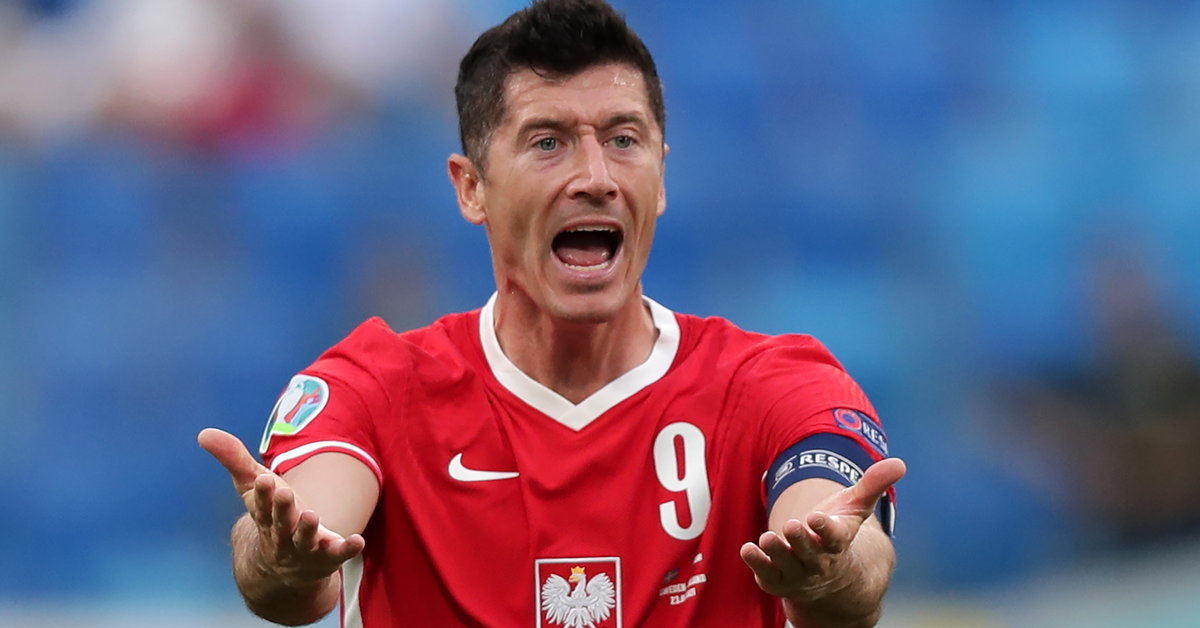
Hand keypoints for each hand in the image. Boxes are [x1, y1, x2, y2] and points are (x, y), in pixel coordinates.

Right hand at [198, 428, 364, 586]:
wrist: (284, 565)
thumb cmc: (270, 516)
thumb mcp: (254, 487)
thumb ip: (234, 459)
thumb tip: (203, 433)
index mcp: (264, 516)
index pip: (260, 506)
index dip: (262, 493)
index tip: (263, 479)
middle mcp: (282, 535)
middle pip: (280, 523)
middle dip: (282, 509)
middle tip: (285, 492)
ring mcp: (305, 549)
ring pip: (304, 541)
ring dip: (307, 530)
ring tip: (311, 515)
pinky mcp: (328, 556)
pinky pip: (337, 554)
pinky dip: (347, 549)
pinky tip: (358, 540)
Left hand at [739, 457, 905, 602]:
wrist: (827, 574)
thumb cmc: (837, 532)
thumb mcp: (854, 508)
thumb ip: (873, 485)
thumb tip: (900, 463)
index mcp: (837, 542)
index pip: (835, 537)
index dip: (826, 528)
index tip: (816, 517)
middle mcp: (819, 561)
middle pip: (810, 553)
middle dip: (801, 541)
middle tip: (791, 525)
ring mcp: (798, 572)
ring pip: (788, 565)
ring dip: (777, 553)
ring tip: (767, 538)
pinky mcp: (777, 579)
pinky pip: (767, 574)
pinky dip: (757, 564)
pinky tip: (747, 549)